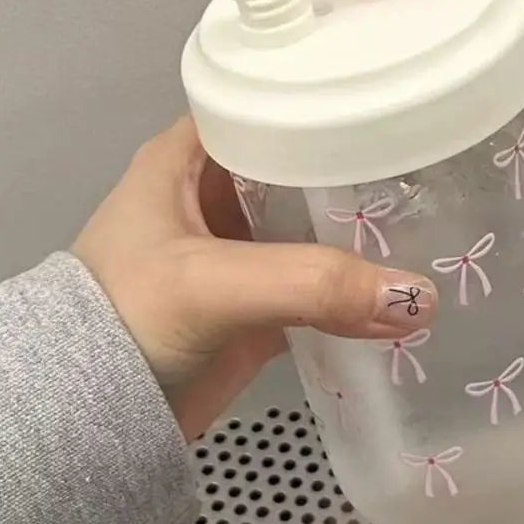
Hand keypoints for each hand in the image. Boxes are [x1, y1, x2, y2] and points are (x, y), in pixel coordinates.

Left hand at [73, 117, 436, 439]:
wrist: (87, 419)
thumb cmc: (126, 319)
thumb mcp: (210, 285)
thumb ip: (310, 284)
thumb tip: (419, 299)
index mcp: (191, 157)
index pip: (273, 105)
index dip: (332, 104)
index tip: (397, 111)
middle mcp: (221, 193)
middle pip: (308, 166)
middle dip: (364, 172)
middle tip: (434, 173)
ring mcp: (243, 248)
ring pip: (318, 224)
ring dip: (365, 232)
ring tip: (436, 223)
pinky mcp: (260, 301)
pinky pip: (321, 282)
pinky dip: (357, 286)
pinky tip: (405, 283)